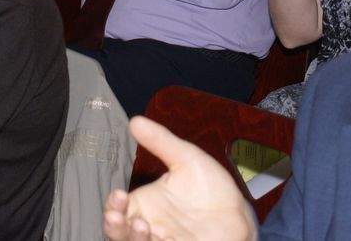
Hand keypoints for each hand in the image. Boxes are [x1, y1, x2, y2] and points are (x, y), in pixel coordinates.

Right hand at [102, 117, 257, 240]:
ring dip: (133, 238)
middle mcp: (149, 226)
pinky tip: (163, 238)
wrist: (238, 212)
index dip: (112, 204)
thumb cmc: (210, 187)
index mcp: (144, 204)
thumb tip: (136, 120)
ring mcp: (163, 240)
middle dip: (114, 226)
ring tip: (142, 226)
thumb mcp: (185, 158)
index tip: (118, 194)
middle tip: (117, 216)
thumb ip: (160, 141)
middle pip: (119, 232)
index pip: (118, 208)